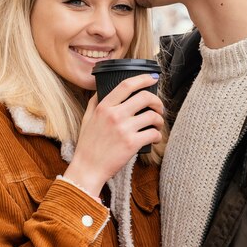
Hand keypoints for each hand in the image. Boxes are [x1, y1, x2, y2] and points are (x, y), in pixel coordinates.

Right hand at [64, 74, 163, 195]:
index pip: (126, 85)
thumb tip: (101, 89)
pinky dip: (158, 136)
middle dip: (157, 101)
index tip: (152, 78)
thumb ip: (95, 102)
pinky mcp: (132, 144)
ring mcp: (124, 129)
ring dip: (159, 120)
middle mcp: (114, 115)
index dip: (143, 79)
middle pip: (145, 97)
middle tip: (159, 108)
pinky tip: (155, 138)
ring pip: (152, 116)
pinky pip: (153, 134)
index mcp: (104, 107)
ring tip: (157, 125)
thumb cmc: (88, 145)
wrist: (88, 168)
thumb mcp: (86, 119)